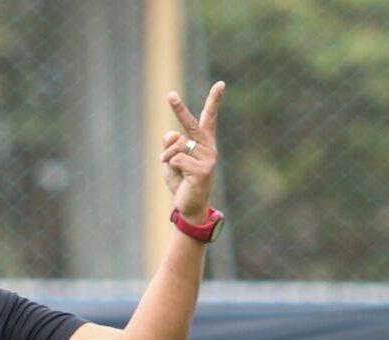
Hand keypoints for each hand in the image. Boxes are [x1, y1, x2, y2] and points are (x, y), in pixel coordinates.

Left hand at [159, 80, 223, 221]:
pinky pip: (177, 159)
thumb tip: (170, 134)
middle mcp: (208, 147)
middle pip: (190, 125)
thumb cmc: (182, 181)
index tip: (221, 84)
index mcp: (204, 142)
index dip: (214, 100)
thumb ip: (171, 145)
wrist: (190, 206)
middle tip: (170, 94)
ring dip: (167, 156)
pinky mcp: (202, 170)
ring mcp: (208, 158)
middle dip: (179, 109)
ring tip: (172, 168)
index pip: (209, 118)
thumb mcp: (173, 160)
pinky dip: (171, 166)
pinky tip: (180, 176)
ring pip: (177, 145)